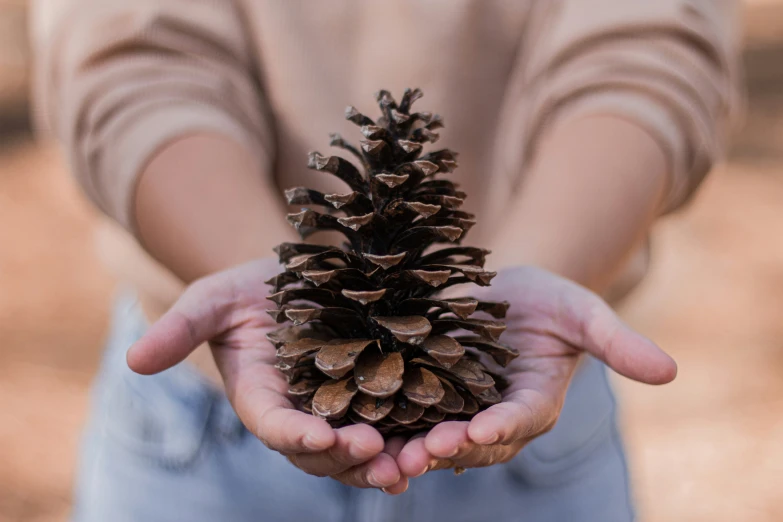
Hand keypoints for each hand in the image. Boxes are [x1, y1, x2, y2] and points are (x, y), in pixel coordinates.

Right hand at [126, 258, 408, 493]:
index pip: (277, 428)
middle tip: (382, 459)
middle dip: (350, 460)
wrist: (293, 279)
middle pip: (324, 452)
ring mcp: (341, 410)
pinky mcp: (375, 395)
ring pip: (362, 447)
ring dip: (387, 459)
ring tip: (416, 462)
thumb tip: (134, 360)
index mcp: (263, 400)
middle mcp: (303, 415)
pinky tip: (441, 441)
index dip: (297, 436)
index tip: (321, 438)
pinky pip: (395, 423)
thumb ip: (180, 329)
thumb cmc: (247, 290)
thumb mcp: (213, 299)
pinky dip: (412, 435)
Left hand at [396, 265, 676, 476]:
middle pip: (470, 441)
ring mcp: (456, 406)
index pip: (519, 421)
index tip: (480, 430)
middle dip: (446, 448)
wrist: (506, 291)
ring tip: (384, 454)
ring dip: (409, 448)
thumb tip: (671, 372)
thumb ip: (618, 343)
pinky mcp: (424, 391)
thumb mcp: (585, 313)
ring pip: (432, 435)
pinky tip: (357, 424)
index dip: (501, 427)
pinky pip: (404, 413)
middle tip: (419, 453)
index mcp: (533, 403)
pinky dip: (385, 423)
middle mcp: (492, 415)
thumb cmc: (551, 302)